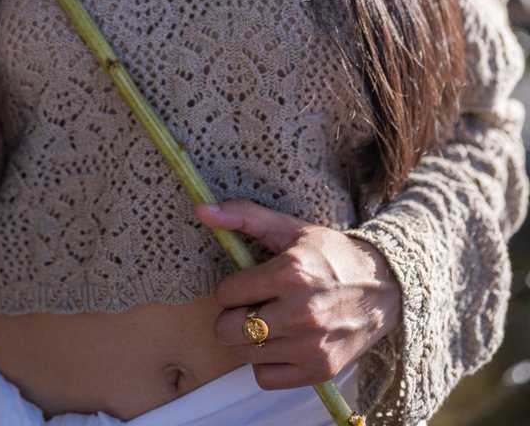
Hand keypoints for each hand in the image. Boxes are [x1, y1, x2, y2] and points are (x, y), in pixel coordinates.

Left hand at [195, 200, 401, 389]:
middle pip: (229, 329)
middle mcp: (301, 311)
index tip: (245, 284)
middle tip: (250, 306)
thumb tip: (202, 209)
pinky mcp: (320, 369)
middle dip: (232, 316)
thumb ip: (244, 216)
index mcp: (291, 271)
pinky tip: (280, 342)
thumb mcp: (289, 227)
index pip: (227, 293)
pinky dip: (266, 363)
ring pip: (244, 354)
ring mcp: (311, 344)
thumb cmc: (331, 255)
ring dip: (247, 339)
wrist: (384, 286)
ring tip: (266, 321)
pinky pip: (265, 377)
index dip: (231, 288)